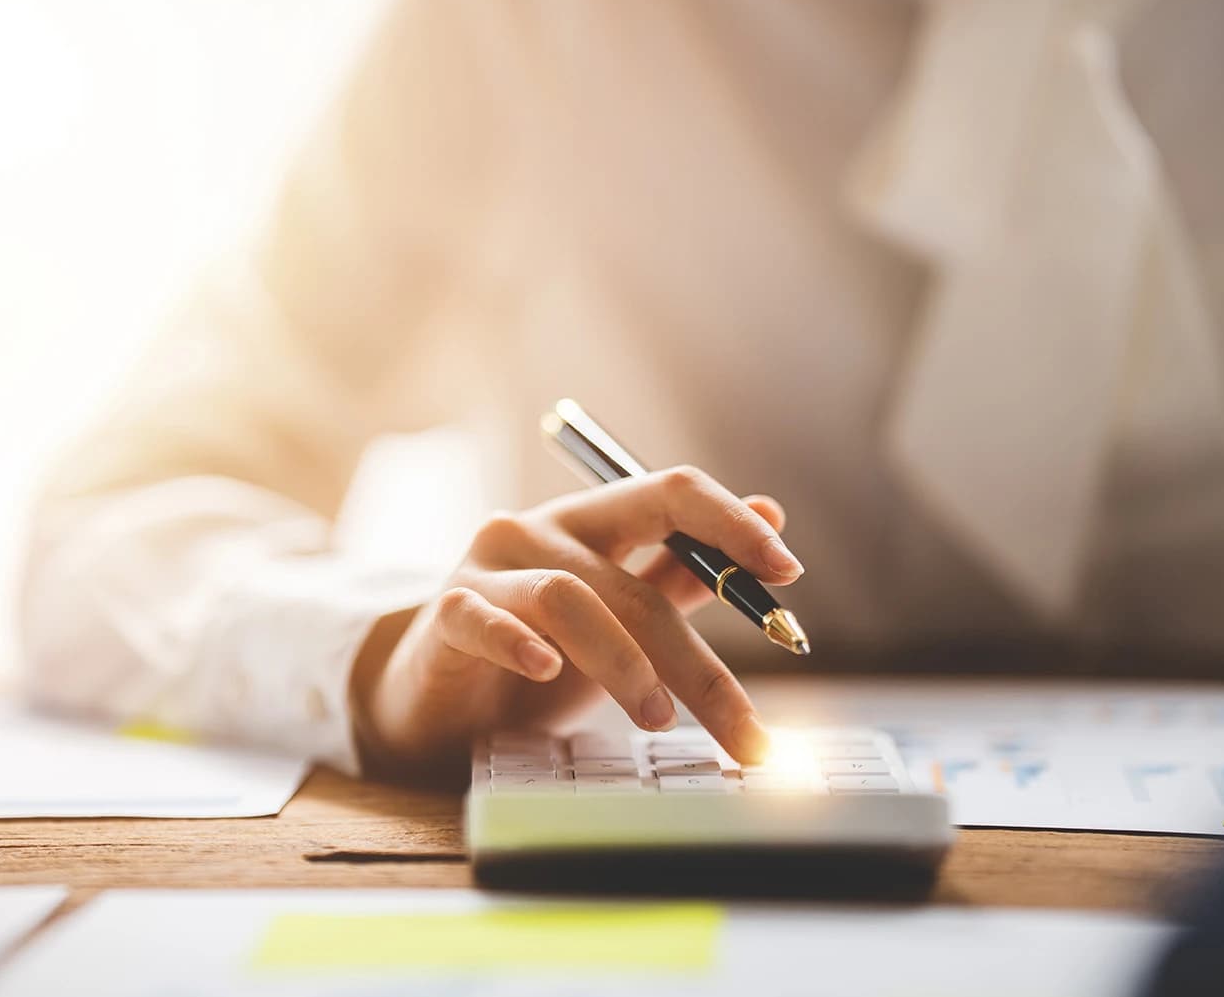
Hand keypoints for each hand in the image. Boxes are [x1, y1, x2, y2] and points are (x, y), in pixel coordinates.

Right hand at [348, 466, 800, 780]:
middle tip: (746, 730)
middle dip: (699, 660)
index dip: (731, 524)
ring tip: (658, 720)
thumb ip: (684, 572)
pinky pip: (485, 619)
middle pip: (635, 578)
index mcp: (592, 521)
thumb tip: (771, 511)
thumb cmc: (534, 660)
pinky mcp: (444, 613)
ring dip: (625, 663)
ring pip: (570, 599)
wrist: (435, 704)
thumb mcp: (619, 621)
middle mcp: (539, 529)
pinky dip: (520, 644)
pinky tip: (546, 674)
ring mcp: (487, 567)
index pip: (669, 493)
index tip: (787, 573)